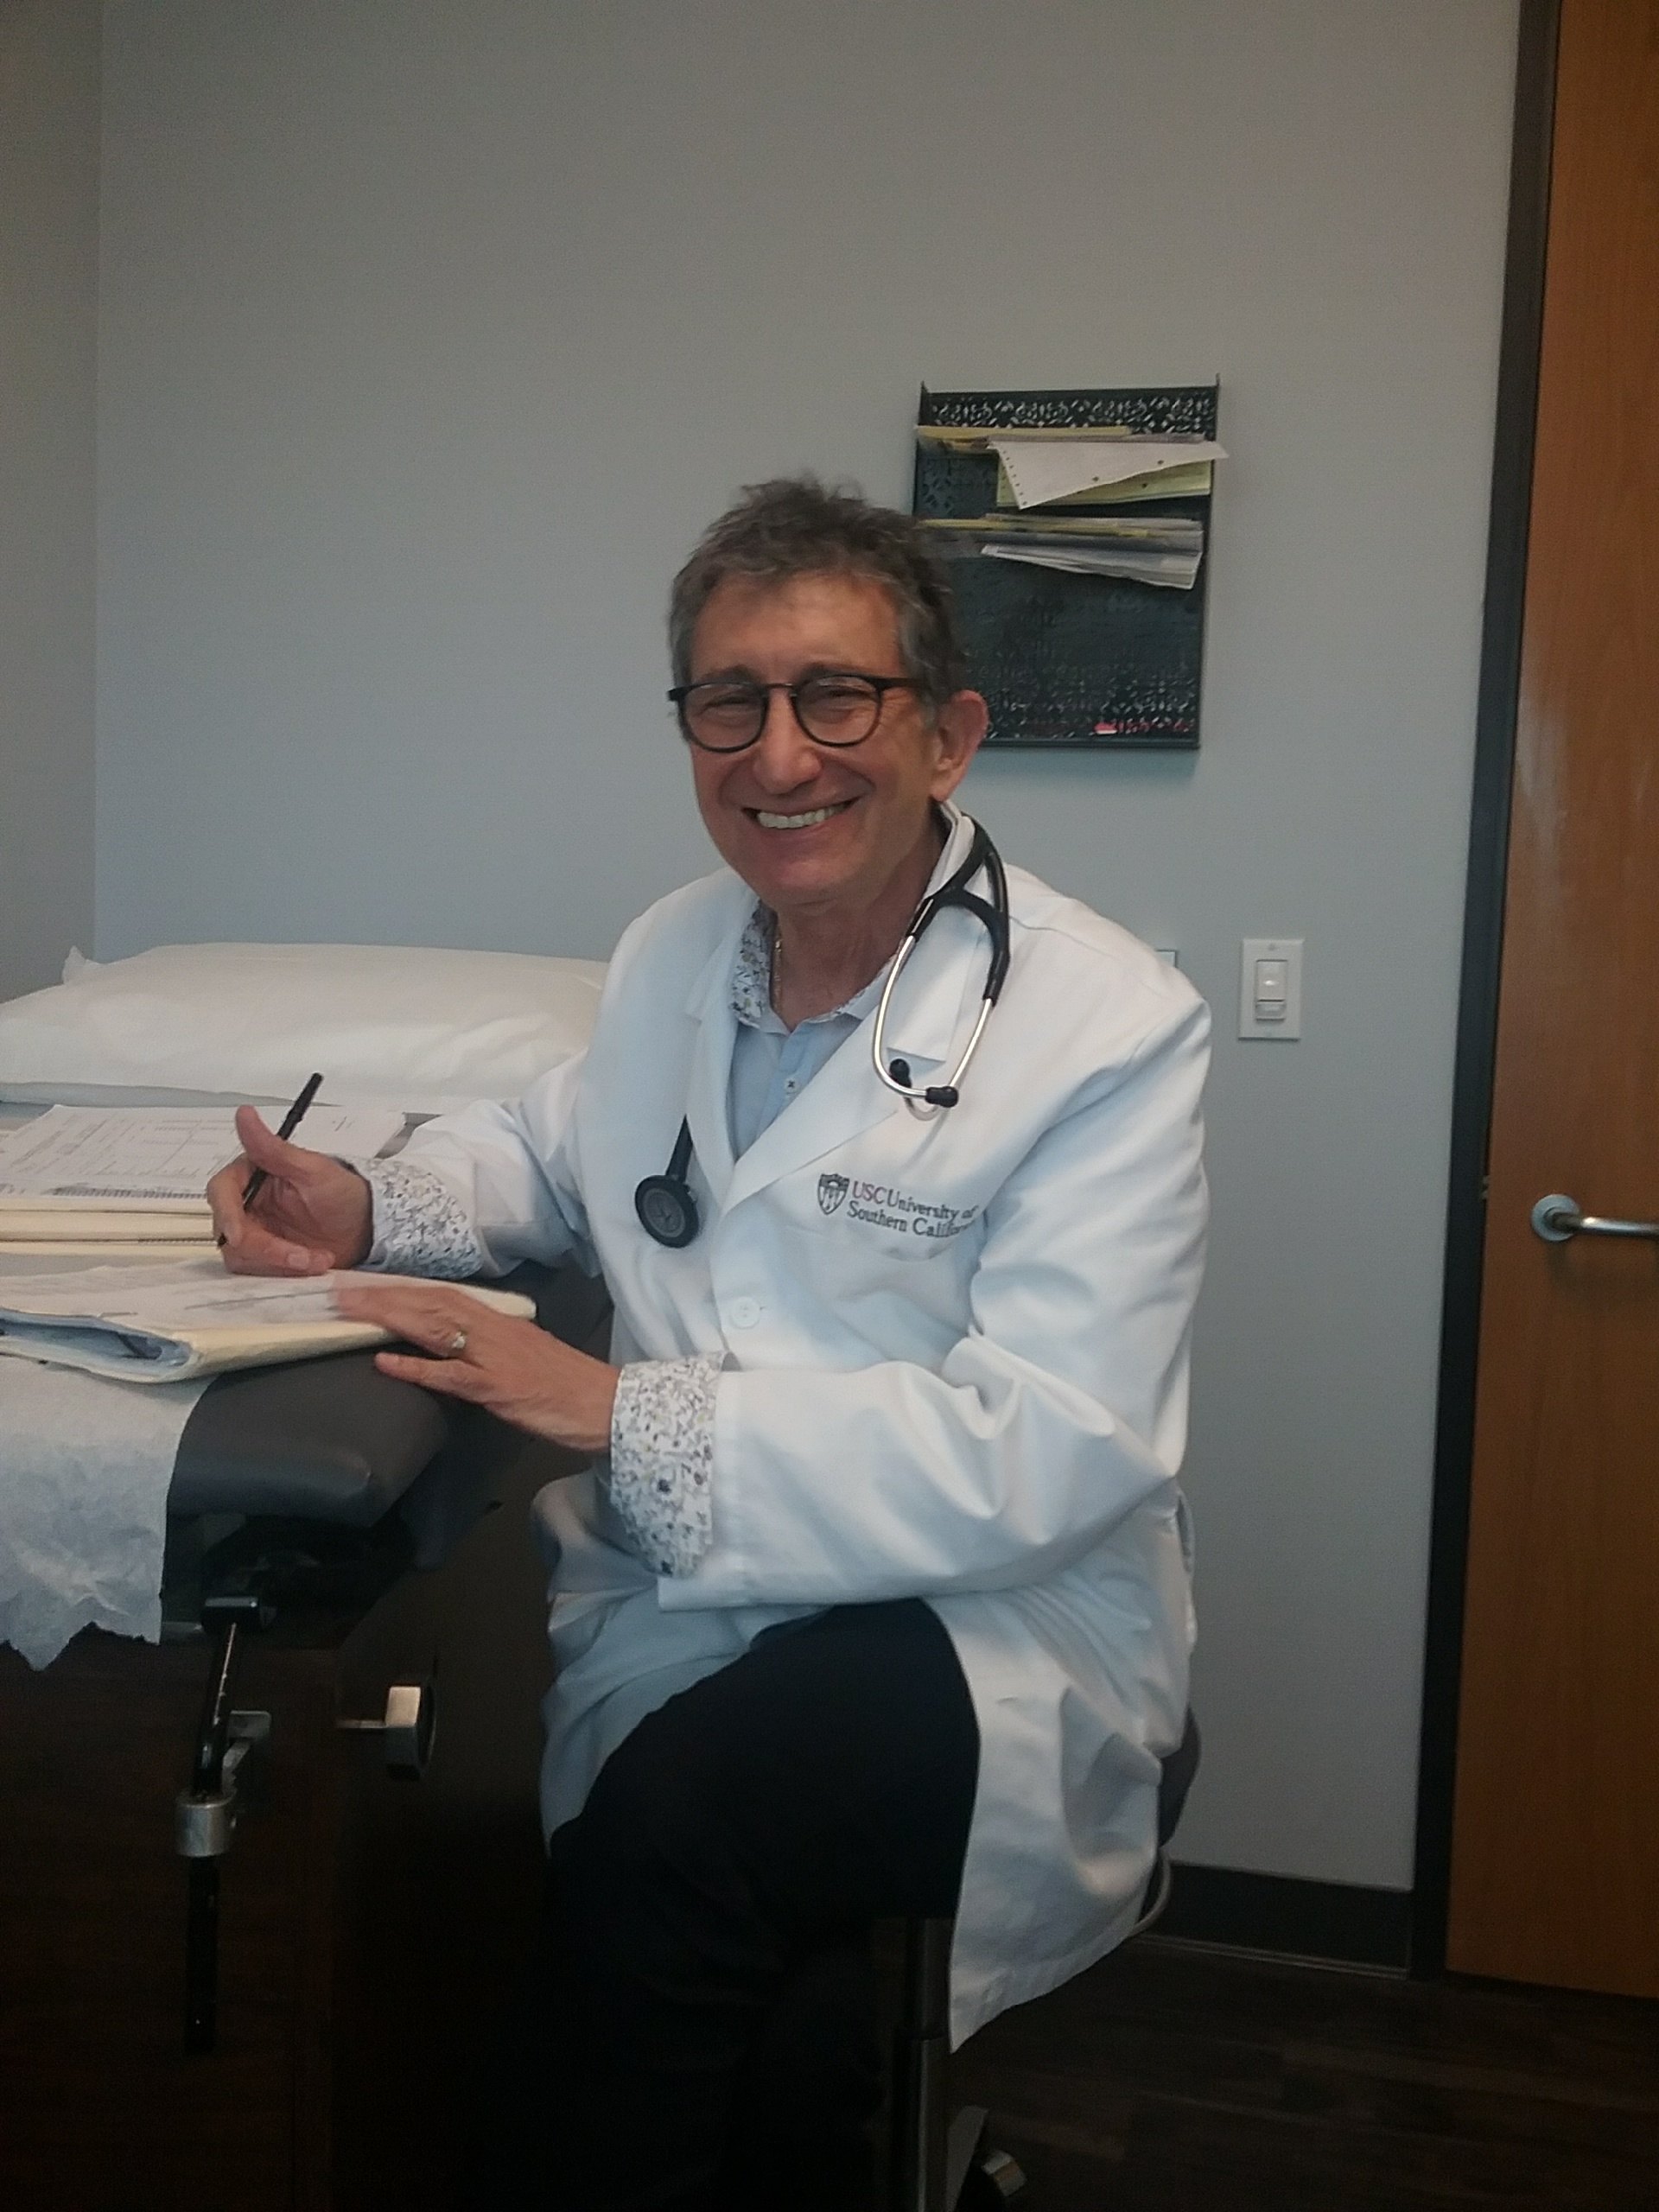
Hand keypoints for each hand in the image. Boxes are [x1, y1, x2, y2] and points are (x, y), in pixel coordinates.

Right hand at [209, 1104, 373, 1273]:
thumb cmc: (342, 1192)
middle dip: (267, 1249)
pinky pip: (258, 1274)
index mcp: (249, 1176)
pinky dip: (284, 1275)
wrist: (365, 1227)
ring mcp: (253, 1234)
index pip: (221, 1193)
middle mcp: (244, 1206)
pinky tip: (312, 1267)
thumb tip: (244, 1114)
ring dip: (279, 1265)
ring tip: (318, 1260)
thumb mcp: (313, 1169)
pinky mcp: (263, 1260)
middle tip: (304, 1257)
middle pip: (230, 1233)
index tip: (242, 1235)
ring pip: (242, 1258)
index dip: (228, 1215)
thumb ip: (274, 1148)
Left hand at [332, 1279, 619, 1455]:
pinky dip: (416, 1367)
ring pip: (435, 1327)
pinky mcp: (497, 1388)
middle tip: (340, 1288)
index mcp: (502, 1321)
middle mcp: (495, 1330)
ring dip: (390, 1316)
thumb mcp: (527, 1355)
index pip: (443, 1296)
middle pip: (431, 1303)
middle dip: (384, 1294)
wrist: (606, 1405)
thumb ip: (492, 1346)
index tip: (366, 1283)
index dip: (403, 1288)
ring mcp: (495, 1357)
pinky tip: (385, 1361)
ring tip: (351, 1310)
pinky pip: (450, 1374)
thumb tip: (457, 1347)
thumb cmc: (569, 1385)